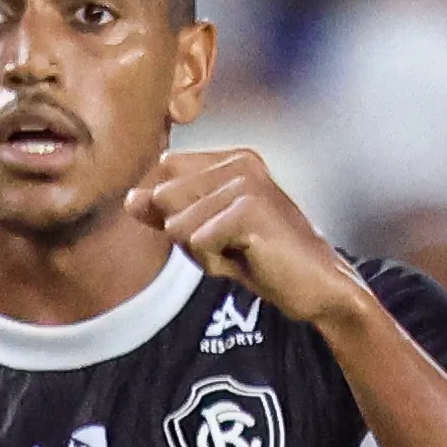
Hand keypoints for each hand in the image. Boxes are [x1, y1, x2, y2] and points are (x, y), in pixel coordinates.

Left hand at [129, 146, 353, 327]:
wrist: (316, 287)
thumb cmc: (265, 261)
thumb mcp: (208, 235)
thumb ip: (168, 214)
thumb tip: (130, 199)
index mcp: (231, 159)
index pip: (164, 175)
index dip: (177, 214)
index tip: (220, 232)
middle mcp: (239, 161)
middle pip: (165, 199)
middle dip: (188, 237)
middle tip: (232, 247)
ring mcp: (246, 182)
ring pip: (178, 225)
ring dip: (204, 254)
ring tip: (242, 254)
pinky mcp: (250, 208)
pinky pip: (197, 242)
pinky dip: (216, 263)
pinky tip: (249, 260)